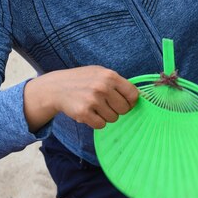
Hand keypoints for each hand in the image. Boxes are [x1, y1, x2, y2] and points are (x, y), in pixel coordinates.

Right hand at [24, 66, 138, 130]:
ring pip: (113, 118)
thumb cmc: (83, 80)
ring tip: (95, 106)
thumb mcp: (100, 73)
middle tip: (106, 104)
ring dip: (106, 116)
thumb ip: (119, 83)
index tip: (125, 102)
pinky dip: (96, 122)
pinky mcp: (84, 113)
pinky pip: (101, 125)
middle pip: (124, 109)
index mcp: (110, 76)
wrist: (56, 87)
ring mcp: (93, 100)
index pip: (133, 94)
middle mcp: (102, 87)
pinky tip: (89, 113)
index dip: (131, 101)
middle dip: (118, 109)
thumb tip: (140, 96)